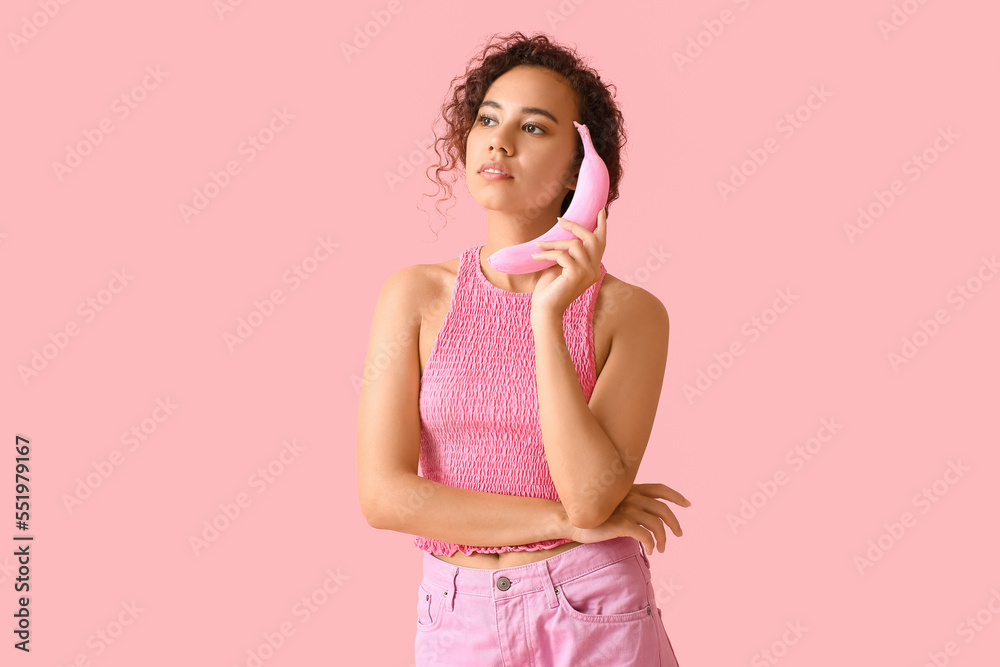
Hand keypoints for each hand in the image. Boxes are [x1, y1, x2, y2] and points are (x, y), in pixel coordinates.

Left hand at [529, 207, 607, 320]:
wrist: (544, 311)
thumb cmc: (550, 290)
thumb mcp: (560, 266)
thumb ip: (567, 252)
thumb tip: (567, 233)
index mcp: (593, 268)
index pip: (601, 243)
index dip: (601, 226)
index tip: (600, 210)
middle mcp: (594, 270)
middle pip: (592, 238)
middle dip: (575, 226)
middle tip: (559, 220)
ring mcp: (587, 273)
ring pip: (574, 245)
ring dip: (554, 242)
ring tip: (539, 246)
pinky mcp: (576, 275)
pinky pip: (562, 255)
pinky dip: (547, 254)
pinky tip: (535, 257)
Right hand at [567, 483, 690, 555]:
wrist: (571, 520)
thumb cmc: (592, 514)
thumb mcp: (613, 503)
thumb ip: (628, 504)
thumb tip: (645, 517)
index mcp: (631, 490)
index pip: (660, 489)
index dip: (675, 496)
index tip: (687, 504)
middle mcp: (631, 497)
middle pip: (663, 509)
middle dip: (675, 523)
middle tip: (678, 534)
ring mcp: (627, 510)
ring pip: (657, 524)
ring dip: (663, 538)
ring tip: (661, 549)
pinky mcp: (622, 524)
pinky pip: (646, 535)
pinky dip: (652, 544)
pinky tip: (650, 550)